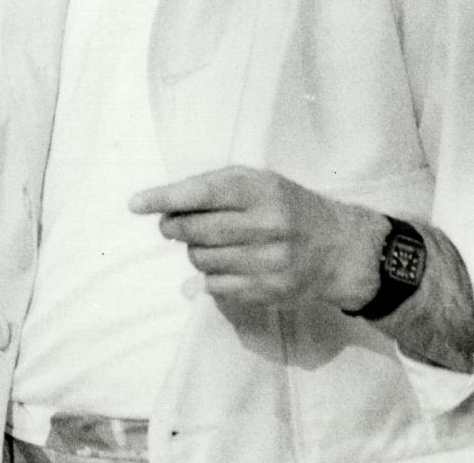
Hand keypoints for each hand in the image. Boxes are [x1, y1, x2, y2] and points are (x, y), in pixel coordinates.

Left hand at [130, 166, 384, 310]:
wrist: (337, 247)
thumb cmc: (286, 207)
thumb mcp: (258, 182)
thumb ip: (213, 188)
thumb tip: (164, 207)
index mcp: (261, 190)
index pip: (203, 193)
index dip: (165, 197)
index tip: (136, 204)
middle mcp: (267, 225)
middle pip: (195, 230)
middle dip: (173, 227)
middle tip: (170, 225)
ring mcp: (268, 262)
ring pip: (200, 260)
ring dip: (193, 251)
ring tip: (210, 243)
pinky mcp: (268, 291)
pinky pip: (214, 286)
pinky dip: (209, 275)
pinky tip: (226, 264)